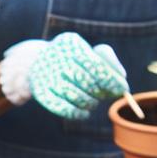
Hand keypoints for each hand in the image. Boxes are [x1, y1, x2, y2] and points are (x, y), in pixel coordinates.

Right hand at [0, 32, 128, 119]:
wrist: (35, 63)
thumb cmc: (71, 58)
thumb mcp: (87, 51)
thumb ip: (107, 60)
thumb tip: (121, 77)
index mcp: (70, 44)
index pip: (96, 65)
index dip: (111, 79)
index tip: (122, 88)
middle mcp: (55, 58)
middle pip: (87, 82)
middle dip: (100, 92)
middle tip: (104, 95)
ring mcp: (45, 76)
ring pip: (77, 96)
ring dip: (90, 103)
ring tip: (92, 102)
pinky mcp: (40, 92)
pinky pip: (64, 108)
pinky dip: (78, 113)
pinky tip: (84, 112)